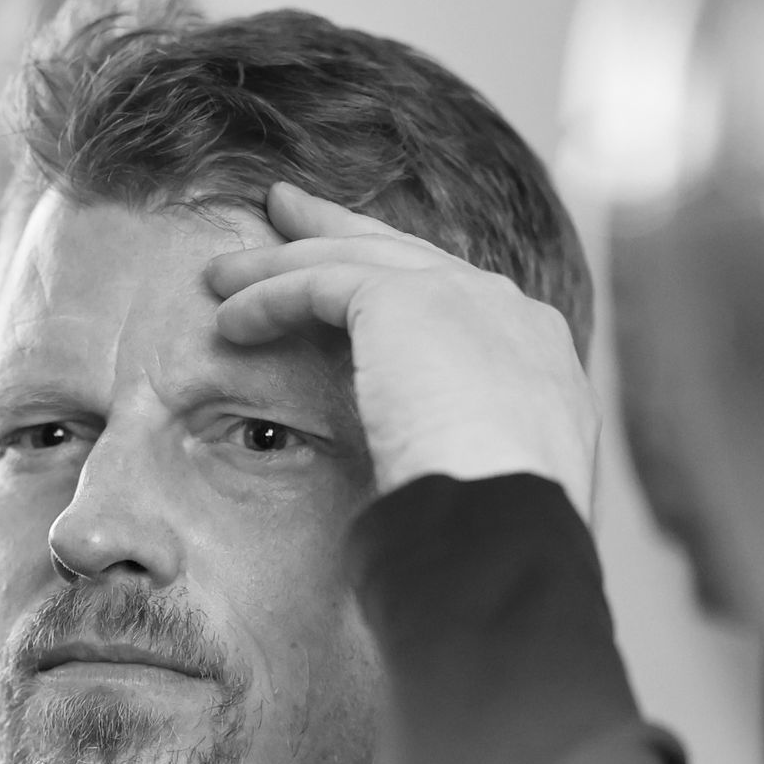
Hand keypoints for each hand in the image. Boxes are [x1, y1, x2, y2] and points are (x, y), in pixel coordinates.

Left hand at [205, 180, 597, 521]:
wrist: (509, 527)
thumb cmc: (499, 549)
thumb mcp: (493, 504)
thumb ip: (467, 473)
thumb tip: (435, 499)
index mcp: (539, 364)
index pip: (459, 304)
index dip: (401, 287)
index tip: (358, 286)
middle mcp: (510, 314)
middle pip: (409, 254)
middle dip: (343, 232)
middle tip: (288, 214)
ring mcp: (463, 298)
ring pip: (355, 259)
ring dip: (282, 265)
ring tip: (223, 276)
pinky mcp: (404, 303)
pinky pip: (319, 283)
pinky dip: (269, 297)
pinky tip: (227, 319)